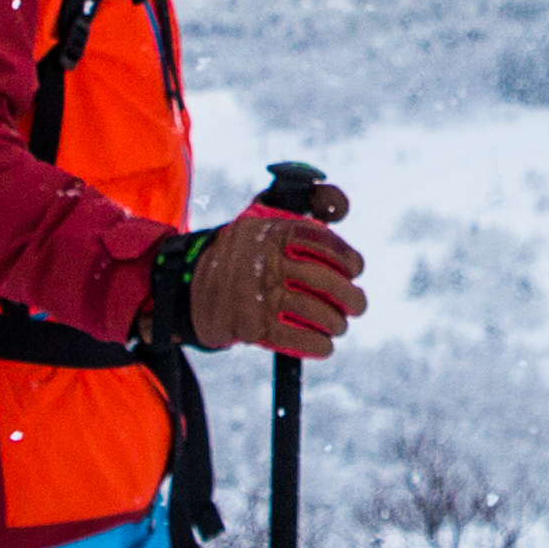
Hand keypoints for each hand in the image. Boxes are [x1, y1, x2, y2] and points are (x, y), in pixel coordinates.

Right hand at [177, 198, 365, 361]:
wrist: (190, 286)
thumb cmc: (244, 250)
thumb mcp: (266, 213)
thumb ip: (308, 202)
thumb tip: (340, 206)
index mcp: (271, 231)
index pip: (321, 243)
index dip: (346, 257)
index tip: (356, 268)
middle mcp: (265, 261)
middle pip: (322, 281)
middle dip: (350, 297)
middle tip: (357, 305)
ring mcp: (257, 295)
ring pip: (313, 312)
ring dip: (335, 323)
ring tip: (339, 325)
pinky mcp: (251, 326)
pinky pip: (294, 338)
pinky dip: (316, 345)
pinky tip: (325, 345)